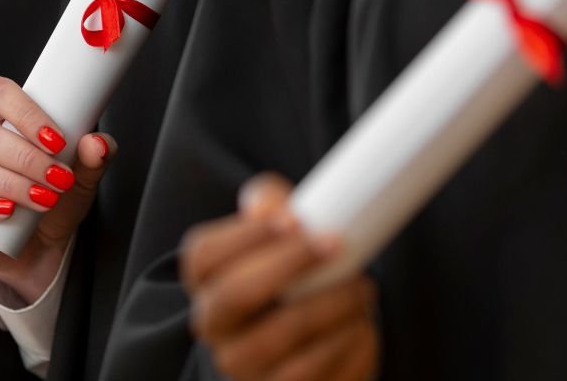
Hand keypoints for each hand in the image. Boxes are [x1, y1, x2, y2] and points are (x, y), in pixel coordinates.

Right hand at [0, 77, 113, 304]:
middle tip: (60, 179)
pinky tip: (6, 212)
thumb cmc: (55, 196)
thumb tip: (98, 144)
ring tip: (43, 200)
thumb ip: (94, 157)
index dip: (24, 112)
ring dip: (9, 183)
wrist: (39, 246)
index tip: (57, 140)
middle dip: (26, 157)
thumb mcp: (82, 177)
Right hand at [181, 174, 378, 380]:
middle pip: (237, 294)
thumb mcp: (273, 231)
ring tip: (361, 288)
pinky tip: (361, 326)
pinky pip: (310, 377)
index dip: (248, 235)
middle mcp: (213, 325)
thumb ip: (268, 203)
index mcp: (204, 278)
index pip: (207, 255)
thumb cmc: (288, 271)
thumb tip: (270, 205)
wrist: (300, 336)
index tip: (294, 220)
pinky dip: (344, 348)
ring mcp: (241, 366)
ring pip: (276, 341)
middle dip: (291, 265)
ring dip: (328, 308)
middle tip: (336, 244)